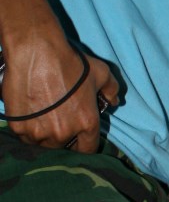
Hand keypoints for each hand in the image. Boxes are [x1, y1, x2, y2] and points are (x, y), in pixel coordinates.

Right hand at [2, 39, 118, 150]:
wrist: (36, 53)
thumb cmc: (70, 62)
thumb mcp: (100, 73)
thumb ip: (112, 89)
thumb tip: (114, 101)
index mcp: (87, 123)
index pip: (88, 149)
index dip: (84, 144)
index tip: (79, 137)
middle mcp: (64, 133)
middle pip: (64, 147)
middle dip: (64, 137)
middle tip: (58, 121)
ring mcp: (40, 132)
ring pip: (43, 144)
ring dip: (44, 135)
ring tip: (43, 117)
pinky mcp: (20, 128)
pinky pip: (25, 137)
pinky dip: (27, 129)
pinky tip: (30, 115)